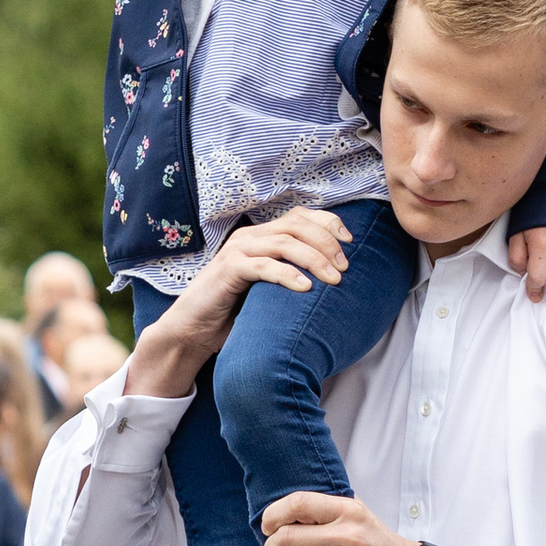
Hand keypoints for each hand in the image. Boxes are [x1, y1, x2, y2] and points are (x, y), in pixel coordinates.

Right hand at [123, 215, 350, 400]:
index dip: (328, 223)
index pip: (301, 216)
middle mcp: (250, 237)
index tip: (350, 241)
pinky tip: (305, 288)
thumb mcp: (269, 289)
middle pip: (297, 225)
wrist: (194, 330)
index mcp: (262, 236)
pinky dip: (287, 274)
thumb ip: (292, 274)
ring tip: (333, 279)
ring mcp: (237, 251)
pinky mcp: (228, 270)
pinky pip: (264, 266)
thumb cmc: (235, 311)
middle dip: (326, 242)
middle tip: (345, 267)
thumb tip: (335, 278)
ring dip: (314, 258)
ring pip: (284, 242)